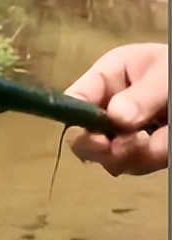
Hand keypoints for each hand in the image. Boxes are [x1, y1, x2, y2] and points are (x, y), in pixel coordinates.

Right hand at [64, 42, 167, 175]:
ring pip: (109, 160)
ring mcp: (119, 136)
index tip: (98, 139)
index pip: (75, 101)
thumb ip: (142, 95)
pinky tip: (165, 145)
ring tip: (160, 139)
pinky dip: (151, 159)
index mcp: (109, 78)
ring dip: (135, 155)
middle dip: (106, 149)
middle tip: (137, 142)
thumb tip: (116, 118)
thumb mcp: (165, 73)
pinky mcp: (136, 154)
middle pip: (83, 141)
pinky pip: (134, 167)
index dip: (77, 121)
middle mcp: (107, 110)